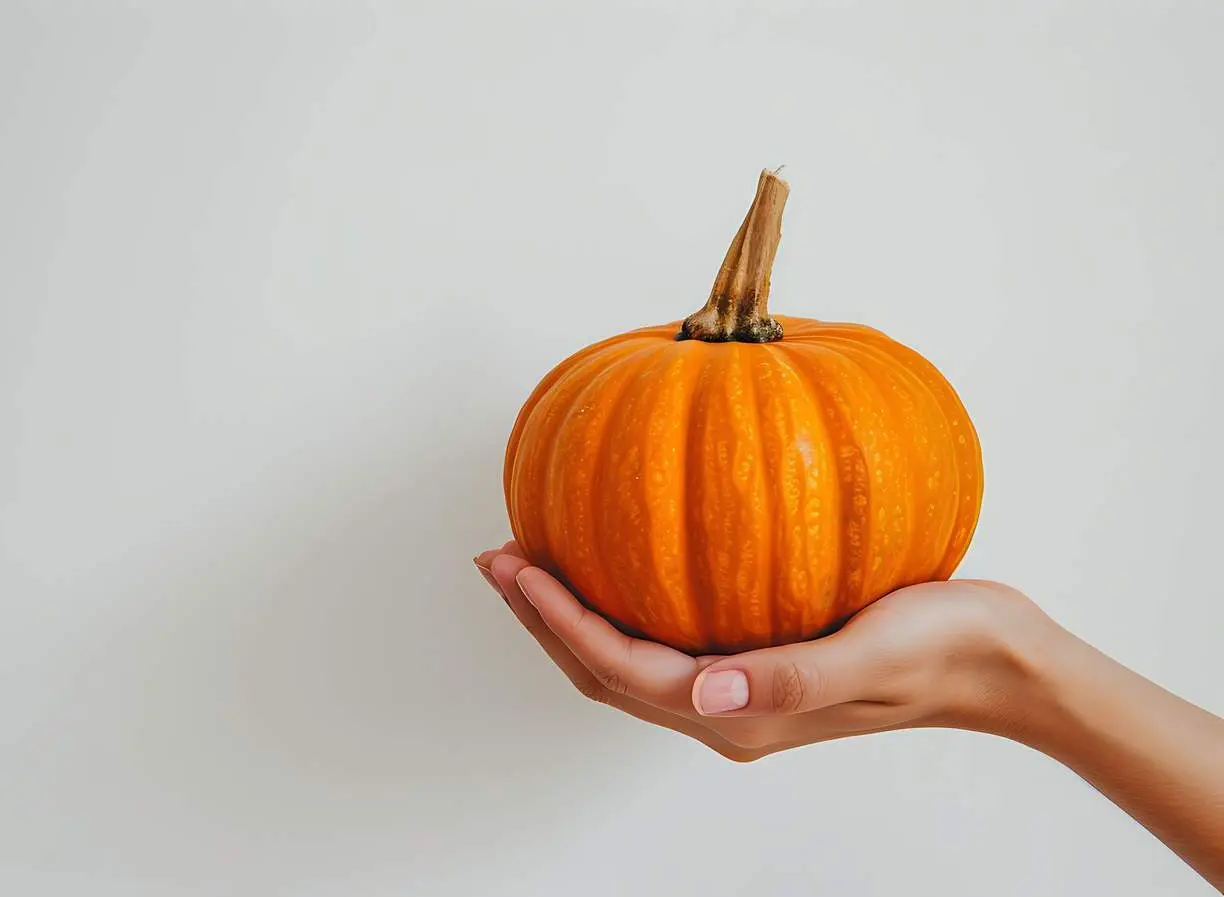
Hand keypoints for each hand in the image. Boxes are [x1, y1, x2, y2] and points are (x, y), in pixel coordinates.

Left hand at [474, 540, 1052, 761]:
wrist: (997, 661)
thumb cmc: (942, 647)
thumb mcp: (869, 654)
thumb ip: (788, 679)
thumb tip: (705, 692)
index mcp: (739, 715)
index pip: (619, 671)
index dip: (557, 622)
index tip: (515, 566)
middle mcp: (727, 711)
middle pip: (605, 672)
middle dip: (542, 621)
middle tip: (498, 558)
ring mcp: (739, 691)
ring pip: (628, 660)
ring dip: (574, 614)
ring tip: (535, 558)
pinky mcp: (756, 664)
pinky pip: (666, 640)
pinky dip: (624, 605)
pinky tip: (621, 555)